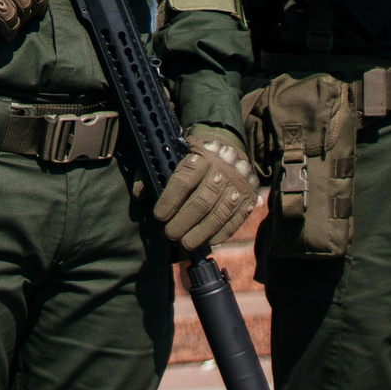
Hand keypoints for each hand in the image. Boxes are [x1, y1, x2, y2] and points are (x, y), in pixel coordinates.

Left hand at [150, 129, 260, 251]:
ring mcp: (239, 185)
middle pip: (202, 202)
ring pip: (219, 214)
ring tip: (185, 243)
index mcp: (200, 156)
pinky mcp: (250, 198)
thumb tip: (140, 194)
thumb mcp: (172, 155)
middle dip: (184, 222)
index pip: (184, 181)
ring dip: (201, 233)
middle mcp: (223, 169)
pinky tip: (206, 241)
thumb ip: (152, 173)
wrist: (228, 146)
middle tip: (170, 234)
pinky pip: (235, 220)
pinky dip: (220, 234)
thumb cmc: (193, 156)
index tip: (159, 217)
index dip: (170, 201)